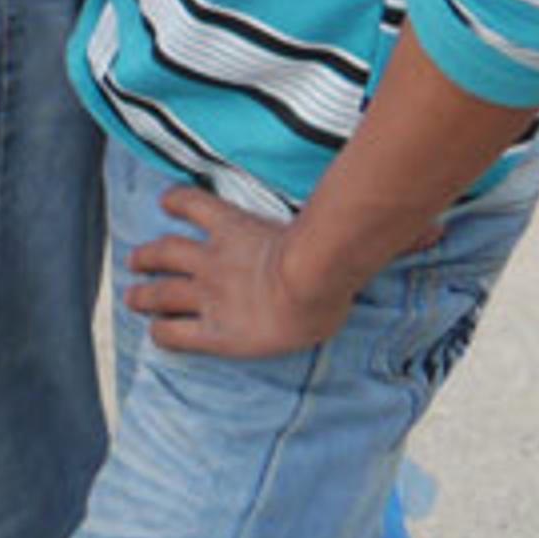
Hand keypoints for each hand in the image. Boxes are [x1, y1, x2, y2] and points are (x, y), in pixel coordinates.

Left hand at [124, 184, 362, 358]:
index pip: (196, 206)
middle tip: (134, 260)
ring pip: (162, 292)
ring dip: (143, 294)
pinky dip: (160, 333)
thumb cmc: (327, 253)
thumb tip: (407, 218)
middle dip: (147, 255)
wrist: (309, 281)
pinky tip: (155, 335)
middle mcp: (214, 259)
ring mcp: (210, 295)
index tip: (167, 202)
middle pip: (168, 251)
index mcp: (237, 227)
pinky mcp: (214, 331)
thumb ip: (341, 215)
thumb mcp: (327, 224)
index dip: (178, 202)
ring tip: (131, 297)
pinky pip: (176, 333)